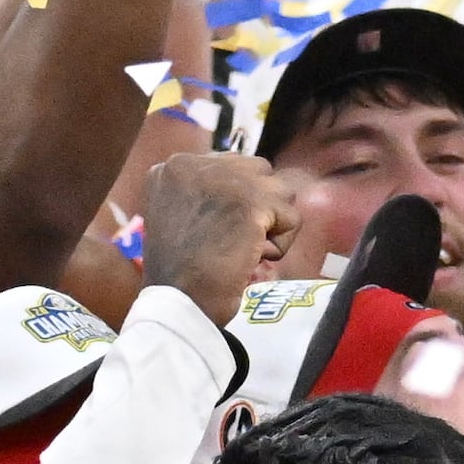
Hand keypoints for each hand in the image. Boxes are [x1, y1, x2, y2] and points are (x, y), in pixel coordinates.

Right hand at [140, 149, 293, 322]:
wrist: (178, 300)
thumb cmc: (178, 273)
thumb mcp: (179, 215)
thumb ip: (207, 192)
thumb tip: (253, 186)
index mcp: (172, 166)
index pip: (231, 166)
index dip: (238, 202)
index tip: (222, 231)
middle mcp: (195, 163)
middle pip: (259, 171)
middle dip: (259, 207)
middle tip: (235, 241)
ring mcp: (224, 178)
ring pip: (280, 192)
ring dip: (271, 226)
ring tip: (242, 250)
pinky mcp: (252, 200)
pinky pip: (291, 218)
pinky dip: (279, 245)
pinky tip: (251, 258)